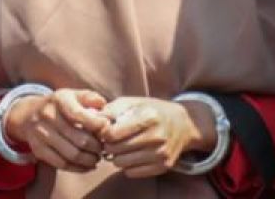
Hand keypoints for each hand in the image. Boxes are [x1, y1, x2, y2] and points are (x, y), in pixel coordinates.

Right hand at [3, 88, 109, 172]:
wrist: (28, 115)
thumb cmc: (58, 105)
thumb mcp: (72, 95)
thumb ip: (90, 98)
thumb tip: (105, 108)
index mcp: (59, 100)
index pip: (80, 115)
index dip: (97, 124)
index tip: (106, 128)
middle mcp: (48, 117)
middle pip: (80, 140)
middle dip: (97, 147)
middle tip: (104, 147)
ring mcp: (42, 135)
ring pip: (72, 155)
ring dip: (90, 160)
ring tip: (97, 157)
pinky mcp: (39, 150)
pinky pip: (62, 164)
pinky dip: (79, 168)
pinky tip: (88, 165)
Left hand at [99, 97, 215, 178]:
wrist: (183, 124)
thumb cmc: (153, 110)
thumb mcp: (134, 102)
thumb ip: (112, 109)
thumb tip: (92, 118)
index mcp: (148, 117)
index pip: (113, 133)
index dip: (103, 133)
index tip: (105, 130)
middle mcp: (156, 137)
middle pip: (116, 150)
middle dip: (108, 145)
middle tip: (111, 139)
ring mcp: (161, 154)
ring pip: (121, 163)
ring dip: (116, 156)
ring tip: (121, 147)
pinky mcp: (163, 166)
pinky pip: (132, 173)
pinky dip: (127, 165)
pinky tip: (132, 155)